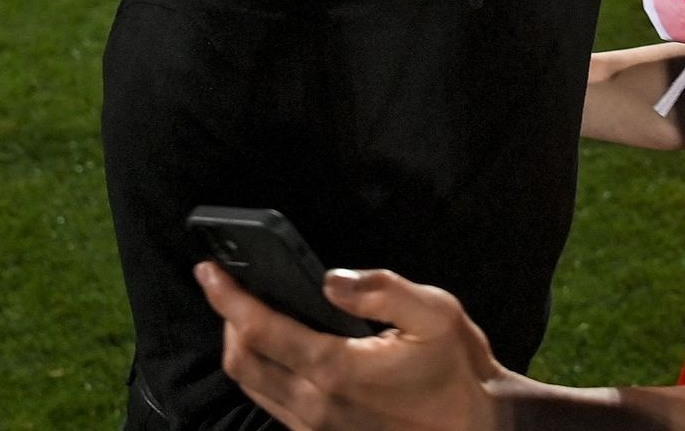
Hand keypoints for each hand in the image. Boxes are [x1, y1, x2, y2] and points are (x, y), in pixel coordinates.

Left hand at [196, 262, 508, 430]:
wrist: (476, 430)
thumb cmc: (457, 369)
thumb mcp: (434, 313)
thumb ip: (382, 289)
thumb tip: (330, 277)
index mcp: (335, 370)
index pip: (259, 329)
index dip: (227, 296)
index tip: (208, 269)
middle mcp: (315, 405)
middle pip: (241, 361)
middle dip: (228, 319)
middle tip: (233, 287)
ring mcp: (316, 429)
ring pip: (252, 386)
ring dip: (242, 348)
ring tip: (252, 314)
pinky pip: (273, 406)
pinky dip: (262, 374)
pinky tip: (281, 351)